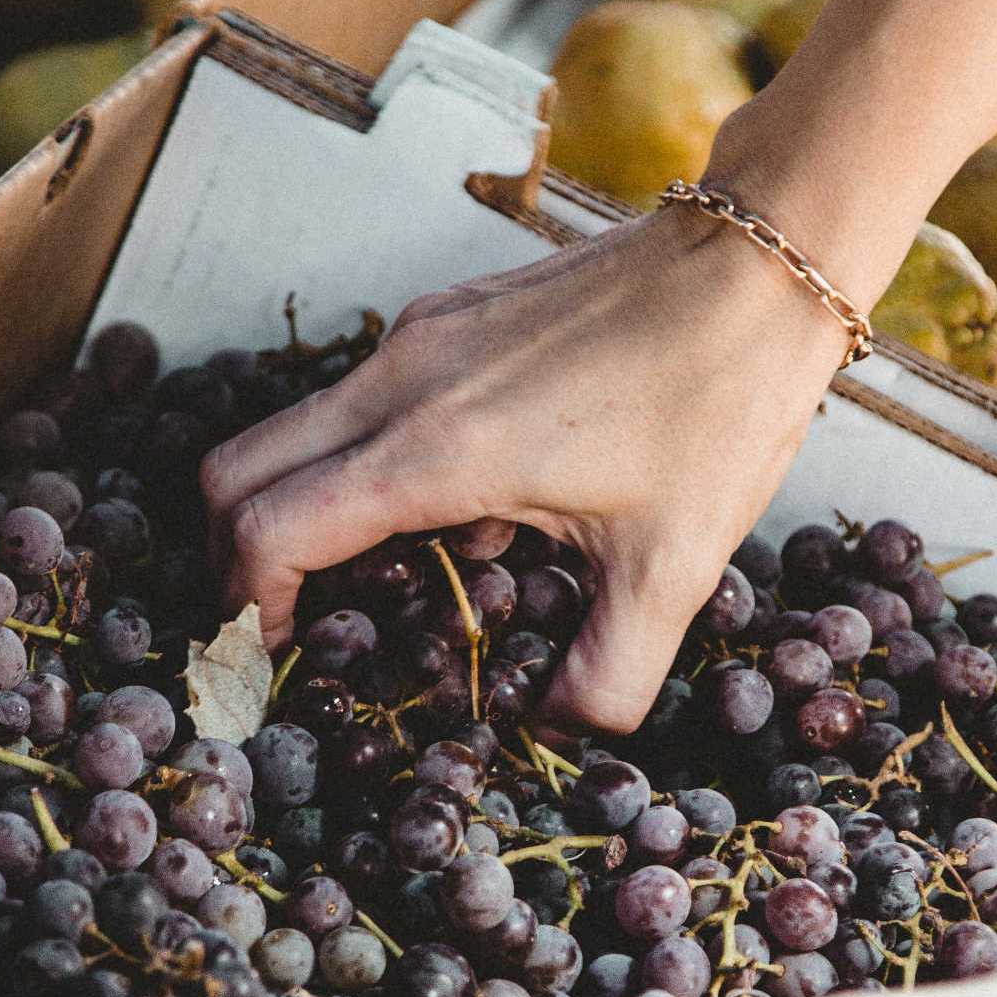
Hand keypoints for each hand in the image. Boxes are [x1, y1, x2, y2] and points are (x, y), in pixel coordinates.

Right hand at [199, 201, 851, 733]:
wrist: (758, 265)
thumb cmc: (717, 405)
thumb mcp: (674, 569)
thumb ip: (607, 676)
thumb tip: (556, 731)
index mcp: (435, 452)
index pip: (269, 530)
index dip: (248, 610)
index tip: (274, 658)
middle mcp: (400, 381)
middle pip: (238, 470)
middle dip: (241, 559)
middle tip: (289, 625)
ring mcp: (418, 337)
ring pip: (295, 429)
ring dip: (309, 507)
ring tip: (397, 575)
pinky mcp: (449, 314)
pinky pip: (362, 396)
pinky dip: (367, 460)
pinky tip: (471, 506)